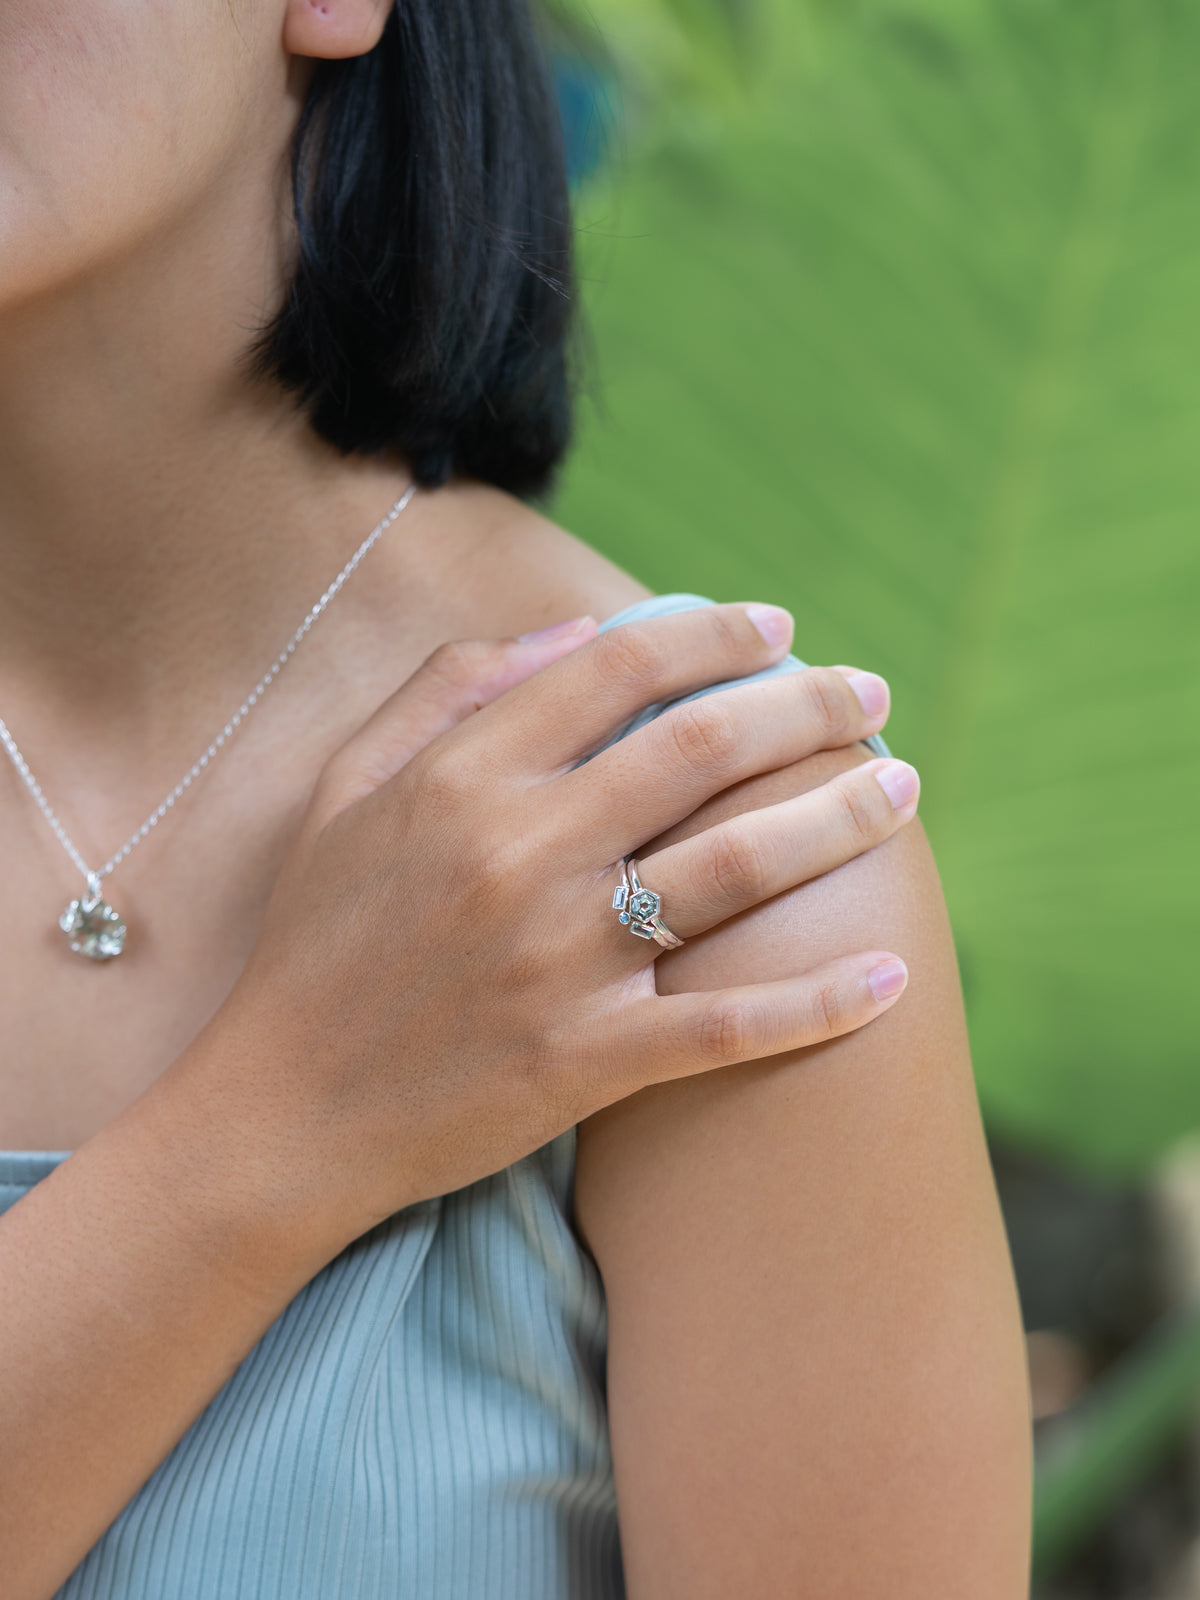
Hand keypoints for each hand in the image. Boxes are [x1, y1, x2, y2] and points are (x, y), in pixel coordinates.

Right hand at [214, 602, 918, 1245]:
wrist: (280, 1114)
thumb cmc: (314, 945)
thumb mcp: (347, 793)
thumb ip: (443, 692)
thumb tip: (570, 629)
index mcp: (464, 778)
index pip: (619, 667)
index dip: (715, 634)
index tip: (778, 629)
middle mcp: (523, 853)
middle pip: (704, 748)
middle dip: (809, 707)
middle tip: (872, 695)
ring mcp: (561, 959)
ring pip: (738, 867)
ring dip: (838, 821)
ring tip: (901, 792)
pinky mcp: (587, 1059)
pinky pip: (727, 1024)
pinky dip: (818, 1003)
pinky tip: (890, 979)